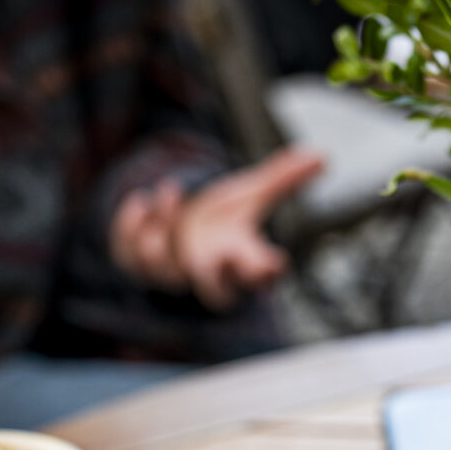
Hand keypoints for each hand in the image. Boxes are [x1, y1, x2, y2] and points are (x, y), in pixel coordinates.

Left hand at [108, 149, 326, 310]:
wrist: (174, 231)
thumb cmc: (220, 220)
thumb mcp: (249, 196)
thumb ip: (283, 180)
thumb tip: (322, 156)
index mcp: (238, 261)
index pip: (257, 277)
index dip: (265, 273)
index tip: (274, 261)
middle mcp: (205, 272)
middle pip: (214, 293)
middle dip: (216, 278)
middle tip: (218, 255)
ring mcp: (169, 270)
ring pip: (164, 268)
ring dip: (165, 230)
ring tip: (171, 189)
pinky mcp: (135, 260)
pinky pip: (128, 255)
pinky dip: (131, 228)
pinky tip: (141, 200)